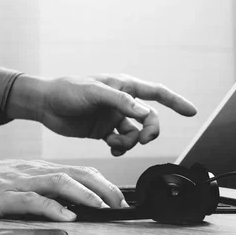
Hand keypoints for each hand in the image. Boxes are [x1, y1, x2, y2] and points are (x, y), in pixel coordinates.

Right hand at [0, 135, 126, 221]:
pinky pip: (31, 200)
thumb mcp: (17, 186)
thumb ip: (39, 192)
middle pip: (74, 174)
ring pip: (58, 182)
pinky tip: (67, 216)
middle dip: (102, 187)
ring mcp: (18, 183)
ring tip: (103, 206)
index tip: (119, 198)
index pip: (76, 172)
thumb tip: (67, 208)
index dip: (100, 183)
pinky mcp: (2, 196)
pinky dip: (52, 207)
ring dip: (84, 194)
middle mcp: (32, 173)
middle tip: (121, 203)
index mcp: (36, 170)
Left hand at [6, 74, 196, 155]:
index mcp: (122, 87)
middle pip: (148, 118)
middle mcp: (120, 102)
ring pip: (135, 132)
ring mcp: (112, 117)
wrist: (44, 104)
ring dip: (131, 141)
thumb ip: (119, 101)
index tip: (191, 112)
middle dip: (150, 130)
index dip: (175, 101)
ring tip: (115, 143)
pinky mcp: (102, 130)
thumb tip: (144, 112)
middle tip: (144, 140)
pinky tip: (112, 147)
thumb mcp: (93, 92)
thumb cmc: (66, 91)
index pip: (155, 92)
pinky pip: (121, 142)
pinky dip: (121, 147)